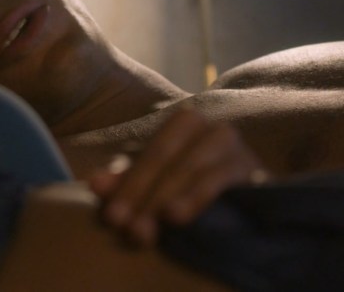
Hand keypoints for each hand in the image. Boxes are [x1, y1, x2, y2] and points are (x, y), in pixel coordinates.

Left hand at [86, 105, 265, 246]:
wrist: (250, 198)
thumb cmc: (191, 186)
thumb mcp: (155, 183)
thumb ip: (125, 183)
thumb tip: (94, 184)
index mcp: (185, 122)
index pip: (152, 152)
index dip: (129, 185)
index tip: (112, 218)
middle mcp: (212, 128)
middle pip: (170, 160)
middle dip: (146, 196)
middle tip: (130, 229)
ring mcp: (239, 149)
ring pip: (196, 170)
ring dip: (171, 199)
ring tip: (156, 221)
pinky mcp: (257, 172)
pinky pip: (225, 182)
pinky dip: (200, 197)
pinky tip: (181, 215)